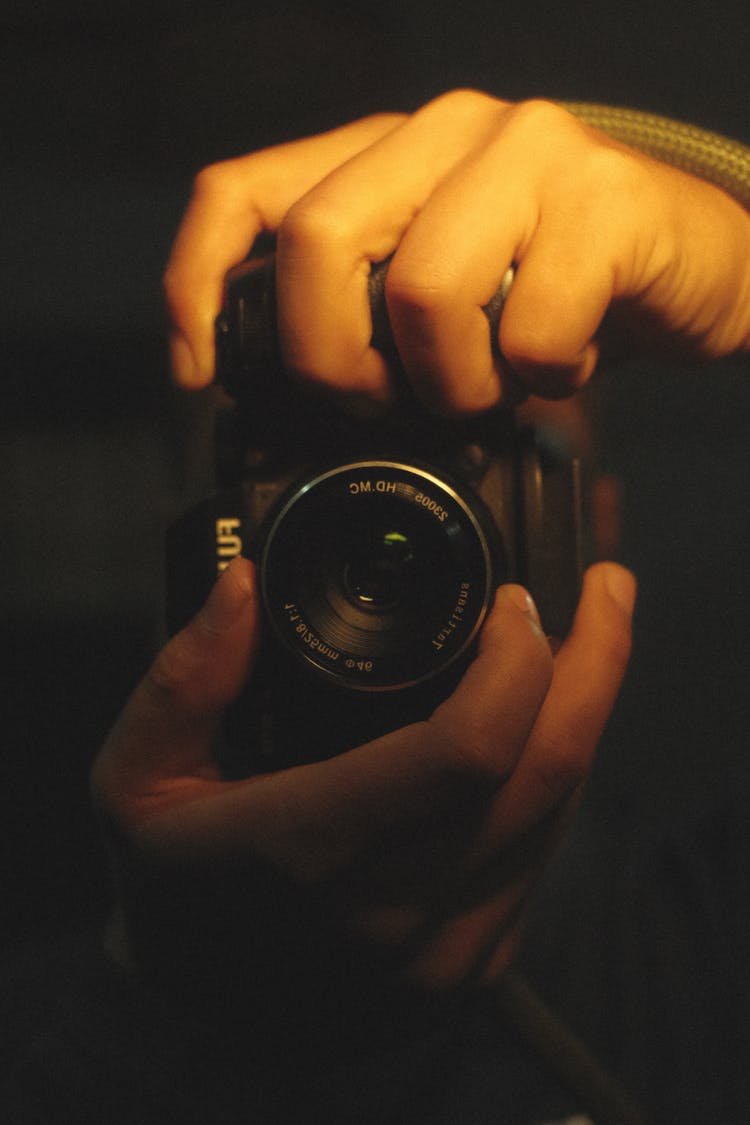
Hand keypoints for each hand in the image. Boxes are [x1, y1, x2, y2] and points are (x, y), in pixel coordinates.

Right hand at [91, 557, 634, 1015]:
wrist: (197, 1015)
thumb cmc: (170, 886)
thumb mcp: (135, 778)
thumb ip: (184, 678)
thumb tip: (241, 587)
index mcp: (311, 852)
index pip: (465, 750)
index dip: (515, 660)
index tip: (513, 602)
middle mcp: (395, 915)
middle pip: (546, 772)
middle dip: (597, 665)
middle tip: (605, 593)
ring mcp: (446, 955)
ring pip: (560, 811)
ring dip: (583, 716)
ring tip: (576, 647)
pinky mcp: (475, 969)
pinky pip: (544, 853)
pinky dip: (556, 777)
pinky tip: (542, 727)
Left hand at [164, 91, 749, 412]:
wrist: (691, 266)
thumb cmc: (555, 287)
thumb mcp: (441, 295)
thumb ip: (362, 313)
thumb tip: (278, 392)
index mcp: (383, 154)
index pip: (242, 192)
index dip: (197, 285)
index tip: (200, 375)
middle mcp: (445, 131)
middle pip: (317, 242)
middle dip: (336, 362)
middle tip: (386, 404)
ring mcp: (527, 153)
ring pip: (422, 291)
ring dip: (452, 384)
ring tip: (494, 387)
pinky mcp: (603, 200)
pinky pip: (528, 330)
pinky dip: (539, 381)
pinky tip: (562, 368)